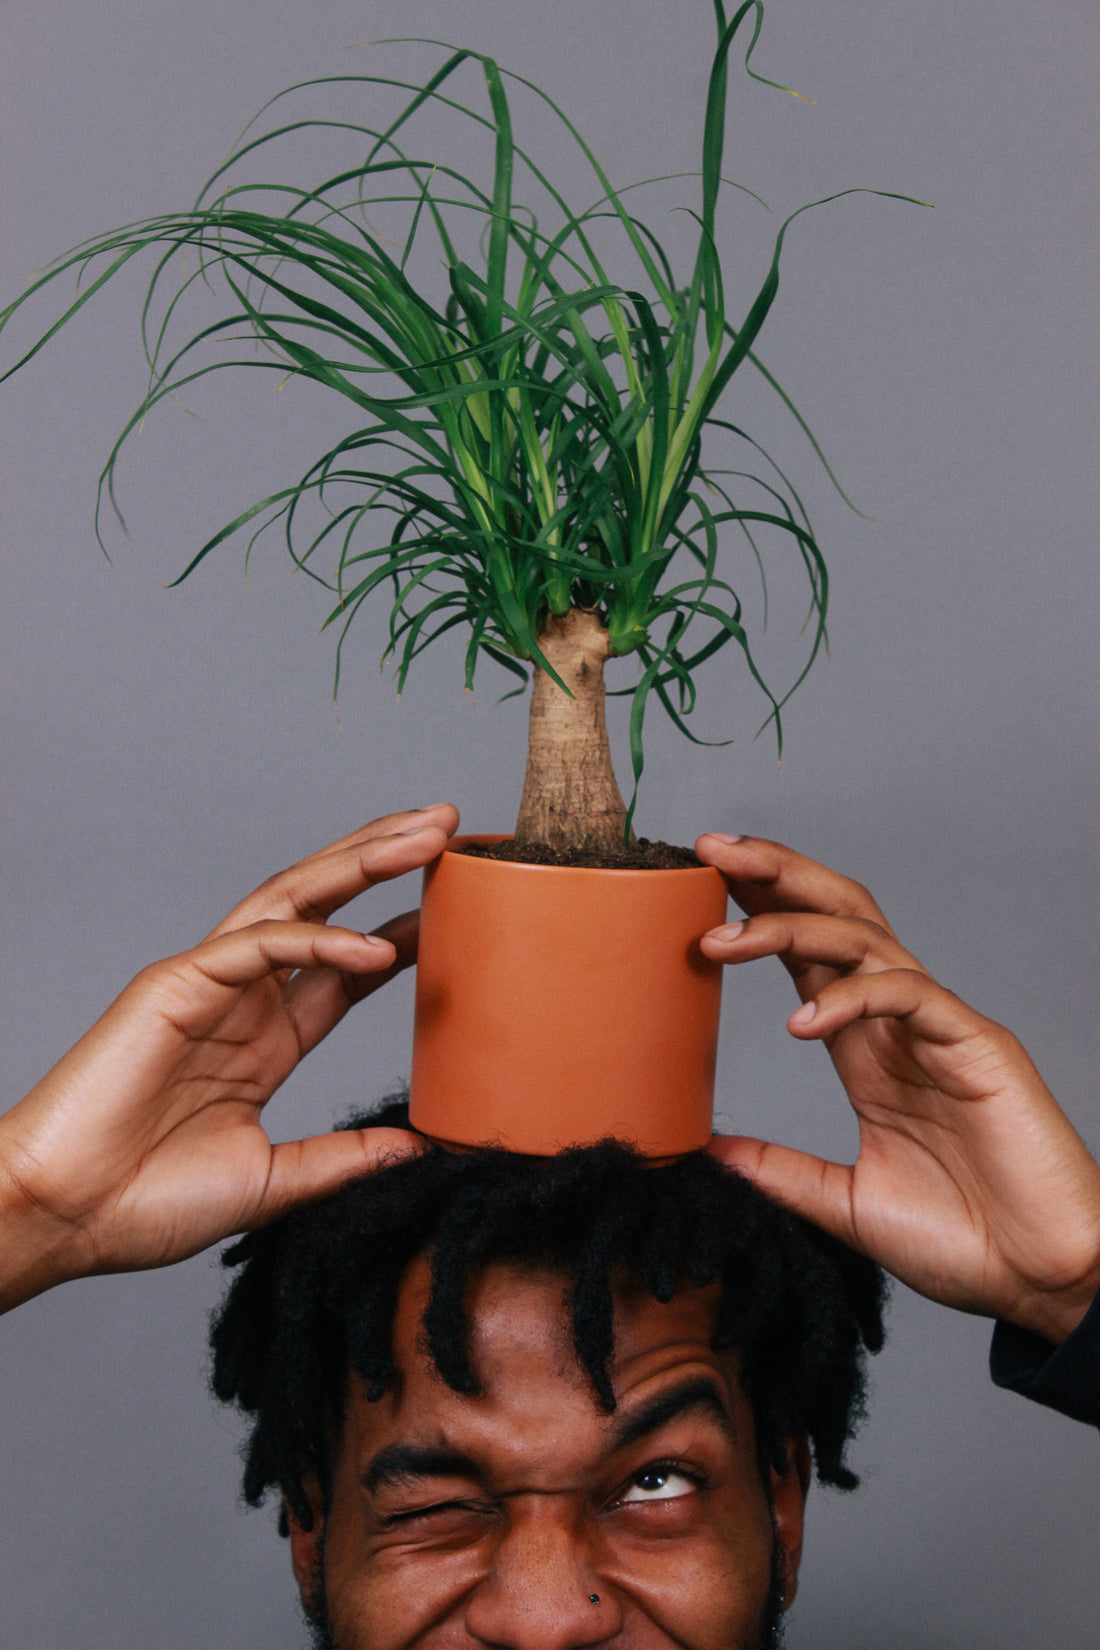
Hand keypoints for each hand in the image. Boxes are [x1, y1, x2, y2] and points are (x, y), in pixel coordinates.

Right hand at [0, 804, 458, 1310]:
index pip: (346, 967)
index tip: (458, 909)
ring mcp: (208, 985)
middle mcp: (242, 999)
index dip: (401, 931)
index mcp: (264, 1038)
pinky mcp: (174, 987)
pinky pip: (256, 946)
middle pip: (326, 907)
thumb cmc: (145, 1203)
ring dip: (359, 862)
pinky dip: (317, 940)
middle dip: (387, 862)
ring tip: (423, 835)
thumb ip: (340, 1161)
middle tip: (450, 826)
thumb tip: (412, 1151)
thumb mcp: (273, 1183)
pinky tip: (375, 945)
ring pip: (293, 899)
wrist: (65, 1220)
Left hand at [695, 832, 1099, 1344]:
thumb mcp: (846, 1206)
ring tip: (725, 937)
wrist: (1042, 1280)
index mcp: (867, 1050)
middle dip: (775, 876)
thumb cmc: (965, 1242)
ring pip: (865, 939)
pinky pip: (910, 995)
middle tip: (710, 851)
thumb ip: (782, 1173)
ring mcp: (939, 1028)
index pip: (807, 955)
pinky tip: (803, 1024)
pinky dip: (853, 999)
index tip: (699, 883)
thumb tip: (713, 1151)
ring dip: (791, 925)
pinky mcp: (976, 1046)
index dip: (758, 911)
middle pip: (836, 917)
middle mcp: (899, 1024)